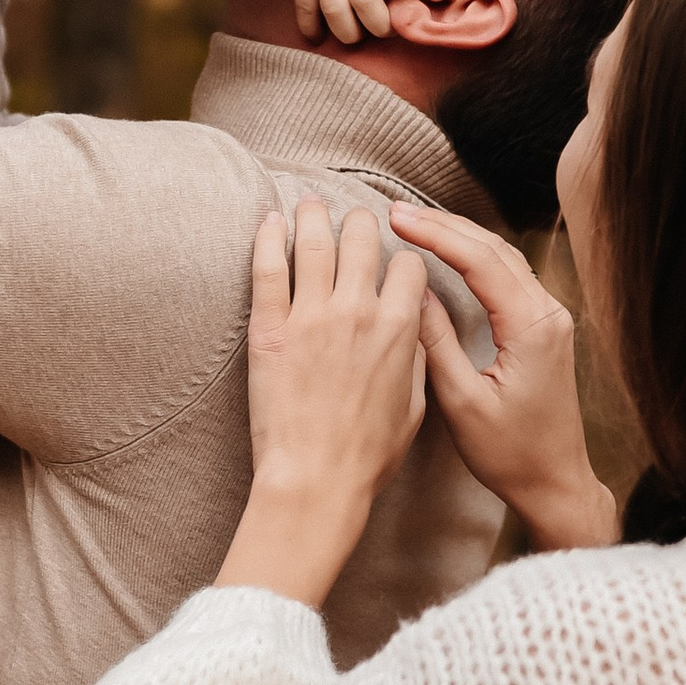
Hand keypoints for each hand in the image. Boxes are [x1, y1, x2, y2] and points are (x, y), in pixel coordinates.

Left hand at [217, 200, 429, 607]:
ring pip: (315, 242)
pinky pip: (269, 268)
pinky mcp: (271, 329)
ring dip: (314, 215)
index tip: (392, 259)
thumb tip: (414, 323)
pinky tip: (270, 222)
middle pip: (362, 240)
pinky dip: (269, 237)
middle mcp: (357, 311)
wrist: (317, 480)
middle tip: (353, 218)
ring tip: (310, 203)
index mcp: (399, 328)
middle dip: (362, 222)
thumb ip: (416, 355)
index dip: (403, 259)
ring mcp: (311, 316)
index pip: (407, 265)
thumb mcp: (416, 406)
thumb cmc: (369, 455)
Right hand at [391, 205, 619, 552]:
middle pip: (494, 249)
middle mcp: (549, 314)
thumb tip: (411, 294)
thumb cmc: (510, 453)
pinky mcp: (545, 329)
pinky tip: (446, 251)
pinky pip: (508, 277)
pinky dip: (475, 257)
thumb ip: (436, 344)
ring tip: (413, 223)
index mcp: (532, 327)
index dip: (435, 235)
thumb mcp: (461, 402)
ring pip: (503, 258)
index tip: (396, 219)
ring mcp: (551, 319)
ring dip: (459, 237)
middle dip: (444, 226)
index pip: (480, 261)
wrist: (555, 482)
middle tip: (396, 212)